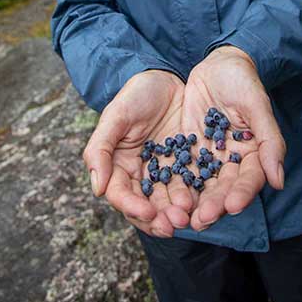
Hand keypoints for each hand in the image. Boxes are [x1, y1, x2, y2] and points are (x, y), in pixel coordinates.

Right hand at [84, 70, 191, 237]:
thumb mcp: (116, 116)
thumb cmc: (137, 94)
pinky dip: (198, 200)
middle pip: (146, 207)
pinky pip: (193, 189)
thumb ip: (100, 150)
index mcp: (118, 165)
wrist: (168, 77)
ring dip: (178, 214)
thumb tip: (97, 188)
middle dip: (159, 219)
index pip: (120, 194)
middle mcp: (141, 174)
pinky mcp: (189, 168)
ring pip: (169, 203)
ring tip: (189, 217)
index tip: (147, 213)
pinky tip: (204, 204)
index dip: (132, 207)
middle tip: (174, 223)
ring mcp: (166, 173)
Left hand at [182, 46, 286, 230]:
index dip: (242, 193)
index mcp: (253, 154)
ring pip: (200, 184)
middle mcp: (231, 161)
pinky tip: (161, 198)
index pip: (249, 179)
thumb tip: (278, 180)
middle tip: (200, 221)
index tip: (233, 206)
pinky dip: (172, 184)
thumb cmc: (242, 80)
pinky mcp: (187, 149)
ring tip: (180, 218)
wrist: (217, 64)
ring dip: (191, 203)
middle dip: (213, 205)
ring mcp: (208, 156)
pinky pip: (180, 169)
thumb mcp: (257, 105)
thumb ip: (269, 140)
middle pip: (222, 188)